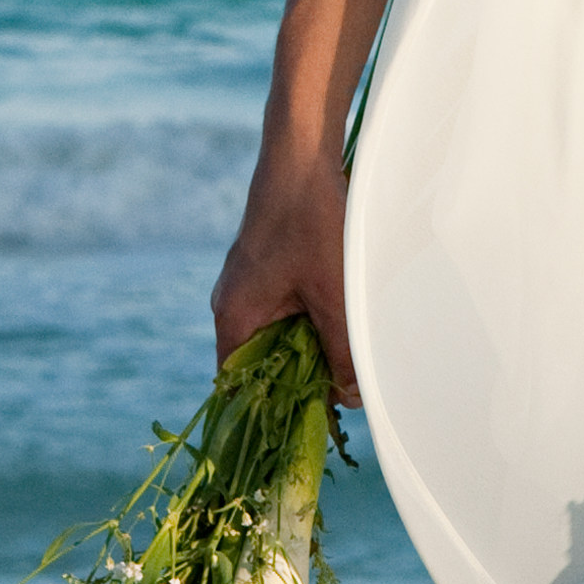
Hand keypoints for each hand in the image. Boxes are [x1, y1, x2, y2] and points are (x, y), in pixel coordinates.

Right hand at [211, 151, 354, 394]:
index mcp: (233, 316)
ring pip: (277, 336)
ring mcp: (248, 285)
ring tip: (346, 359)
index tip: (304, 426)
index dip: (270, 410)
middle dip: (298, 381)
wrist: (302, 157)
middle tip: (339, 395)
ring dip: (309, 349)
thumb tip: (350, 398)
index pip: (238, 386)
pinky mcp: (267, 268)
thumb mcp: (334, 297)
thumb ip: (342, 352)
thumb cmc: (312, 223)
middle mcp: (233, 304)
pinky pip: (284, 311)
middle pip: (261, 364)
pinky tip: (341, 322)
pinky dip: (310, 323)